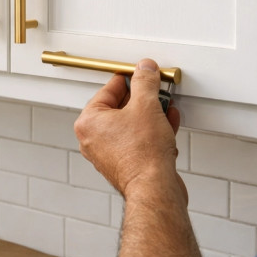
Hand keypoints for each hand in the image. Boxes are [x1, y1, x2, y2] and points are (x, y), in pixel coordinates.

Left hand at [73, 59, 182, 198]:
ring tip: (165, 107)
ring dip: (150, 114)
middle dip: (142, 99)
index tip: (141, 73)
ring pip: (130, 125)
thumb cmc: (142, 155)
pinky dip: (151, 131)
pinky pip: (137, 141)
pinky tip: (167, 124)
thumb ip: (145, 83)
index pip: (107, 90)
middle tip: (156, 90)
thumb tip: (144, 69)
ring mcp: (108, 154)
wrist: (154, 187)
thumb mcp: (146, 105)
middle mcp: (93, 139)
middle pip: (119, 108)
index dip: (129, 79)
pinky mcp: (124, 164)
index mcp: (88, 122)